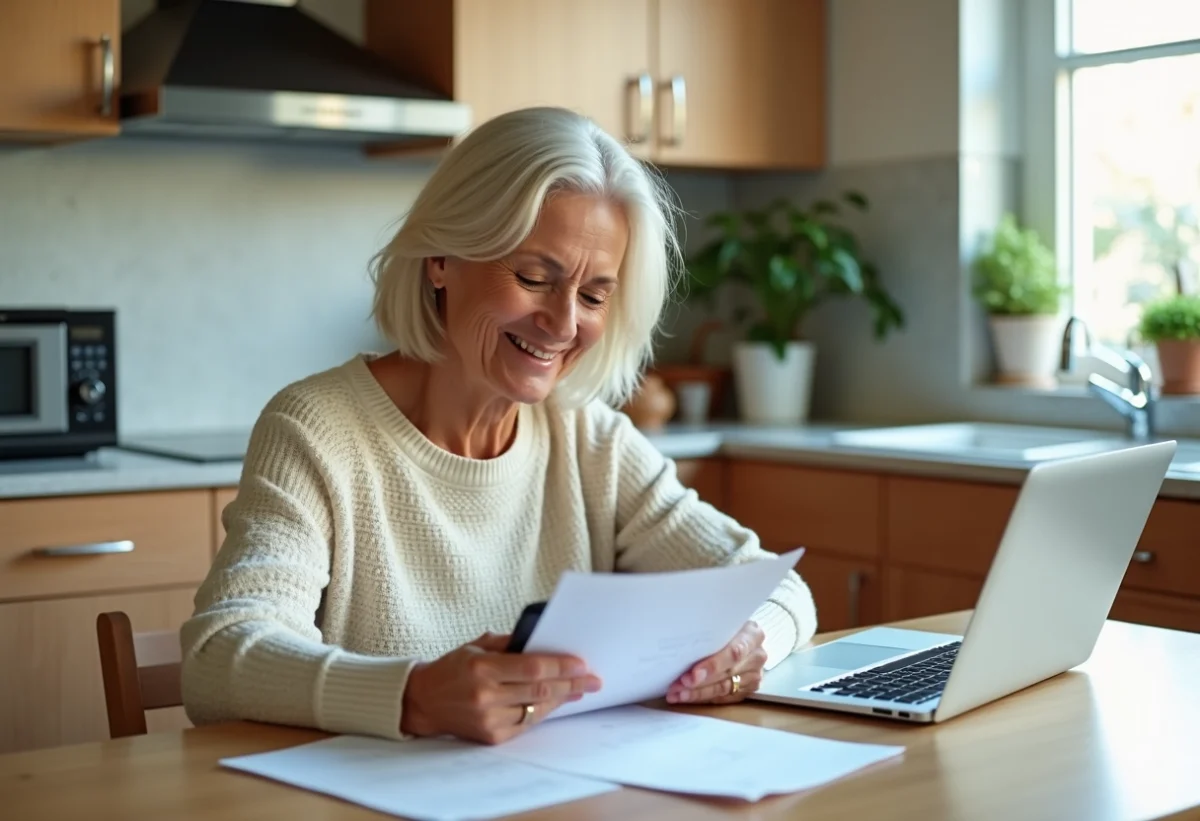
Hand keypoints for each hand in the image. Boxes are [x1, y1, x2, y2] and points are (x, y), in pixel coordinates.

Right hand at [401, 632, 601, 743]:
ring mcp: (488, 719)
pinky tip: (556, 703)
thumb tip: (544, 643)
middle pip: (540, 691)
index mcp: (482, 667)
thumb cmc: (452, 668)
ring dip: (562, 700)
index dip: (560, 666)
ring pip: (537, 710)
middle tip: (594, 679)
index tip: (582, 664)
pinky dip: (543, 712)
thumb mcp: (476, 646)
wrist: (423, 701)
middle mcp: (486, 695)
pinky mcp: (491, 737)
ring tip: (580, 690)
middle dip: (571, 684)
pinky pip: (527, 724)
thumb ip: (509, 644)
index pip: (532, 668)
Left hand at [666, 621, 766, 704]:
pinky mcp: (749, 689)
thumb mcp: (721, 622)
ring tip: (677, 693)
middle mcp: (757, 656)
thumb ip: (709, 633)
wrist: (740, 634)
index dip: (713, 665)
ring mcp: (754, 674)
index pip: (734, 653)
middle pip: (727, 674)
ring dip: (697, 693)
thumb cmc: (725, 627)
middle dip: (700, 682)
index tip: (693, 674)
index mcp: (752, 635)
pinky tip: (687, 696)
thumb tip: (682, 643)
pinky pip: (724, 698)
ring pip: (724, 689)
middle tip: (678, 686)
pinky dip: (704, 698)